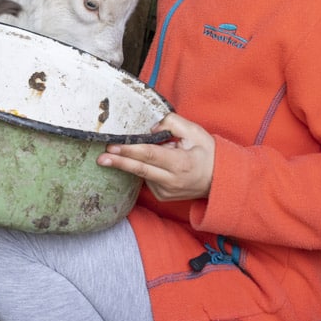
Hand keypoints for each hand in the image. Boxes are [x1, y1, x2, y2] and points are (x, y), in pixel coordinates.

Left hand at [98, 112, 214, 201]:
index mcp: (180, 163)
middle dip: (118, 162)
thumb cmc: (208, 154)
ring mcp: (166, 192)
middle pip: (139, 169)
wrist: (220, 181)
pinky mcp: (162, 196)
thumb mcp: (196, 132)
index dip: (129, 150)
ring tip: (135, 154)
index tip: (112, 147)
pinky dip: (146, 169)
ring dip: (132, 163)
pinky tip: (154, 164)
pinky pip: (148, 179)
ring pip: (142, 174)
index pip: (149, 155)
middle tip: (100, 158)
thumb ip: (172, 123)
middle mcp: (172, 181)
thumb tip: (150, 128)